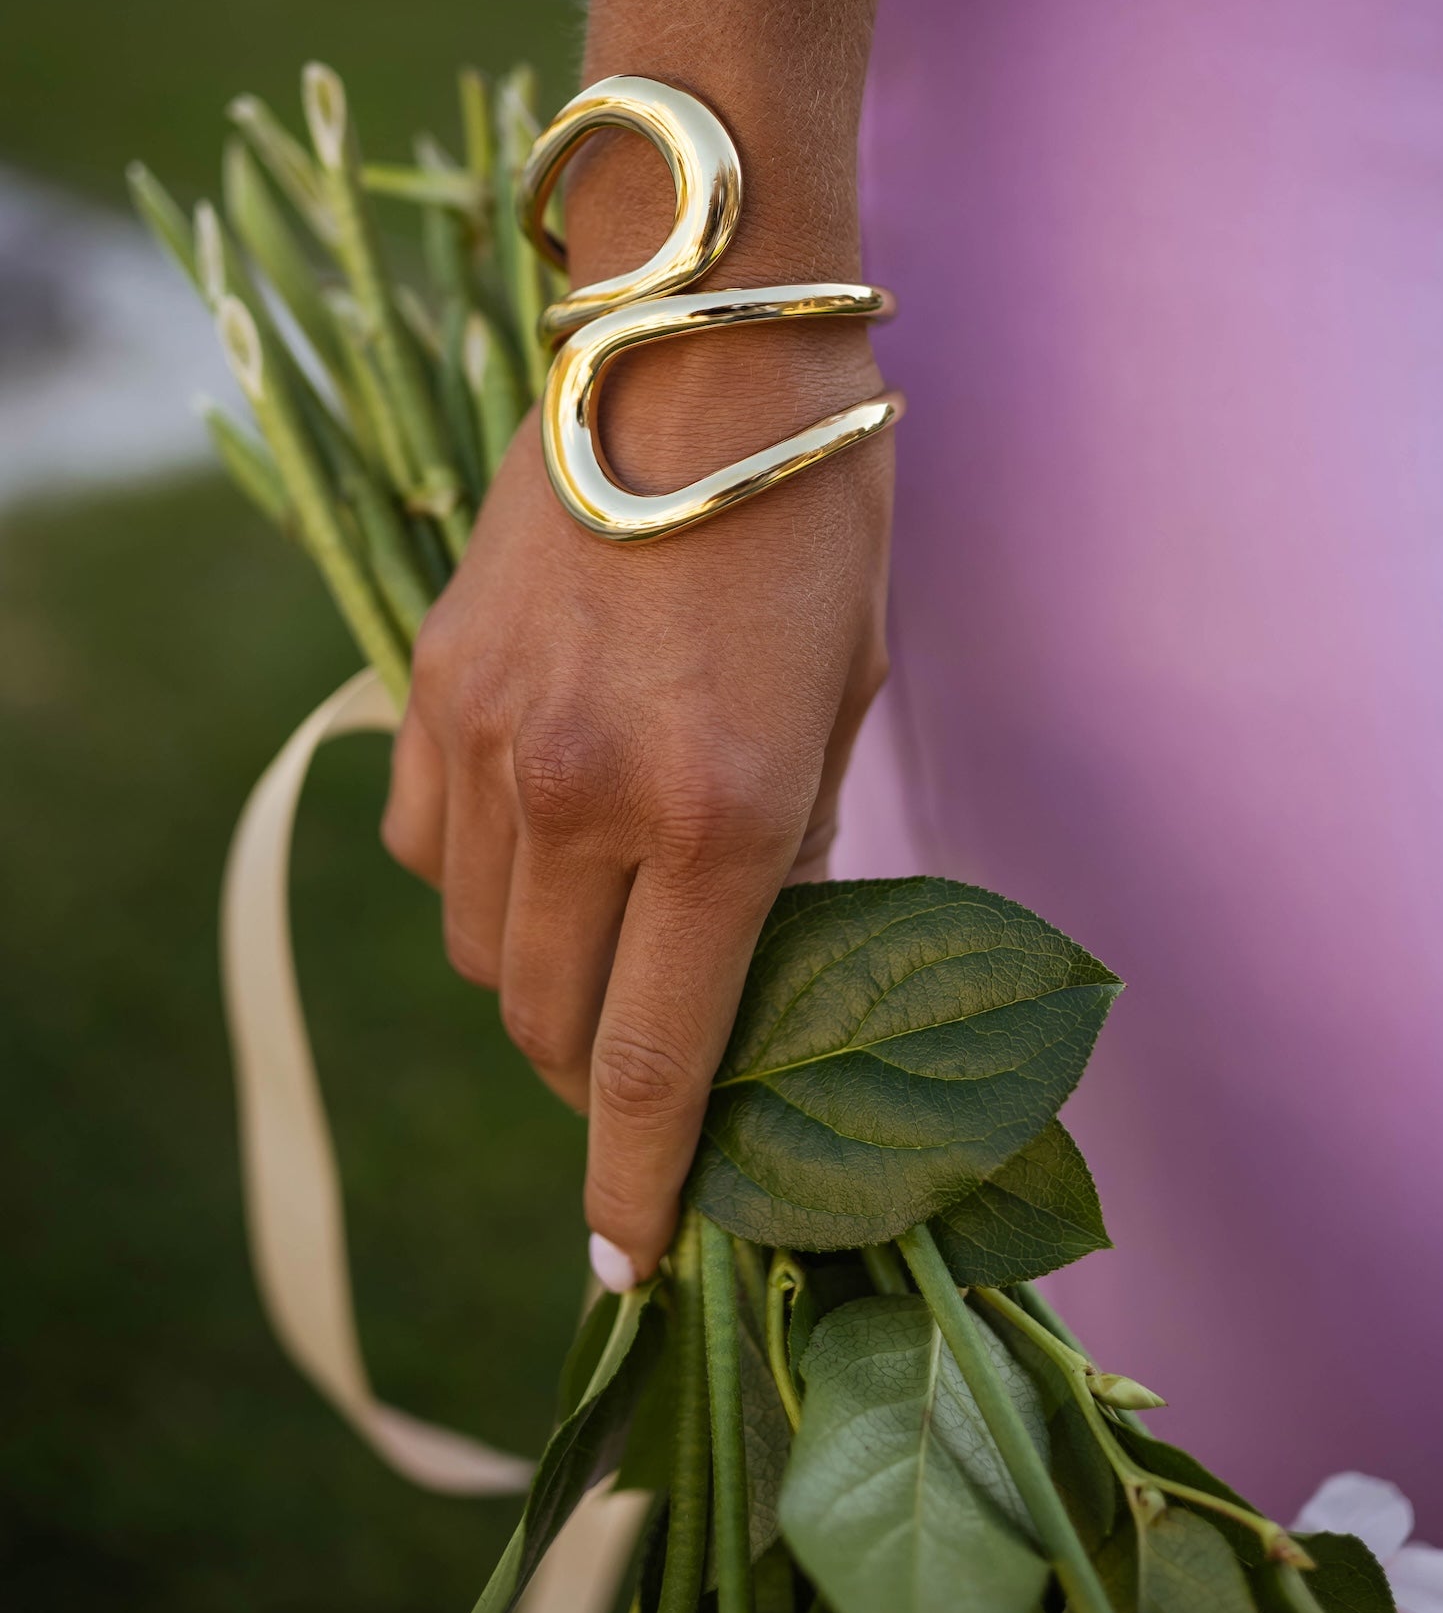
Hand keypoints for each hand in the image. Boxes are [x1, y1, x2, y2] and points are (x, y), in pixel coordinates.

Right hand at [381, 320, 892, 1283]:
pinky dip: (477, 885)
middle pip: (552, 1029)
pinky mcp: (431, 686)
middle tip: (648, 1070)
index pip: (657, 1070)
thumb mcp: (845, 698)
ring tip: (605, 939)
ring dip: (540, 983)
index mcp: (723, 818)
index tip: (628, 1265)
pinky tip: (537, 843)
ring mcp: (491, 745)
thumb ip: (793, 853)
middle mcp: (587, 802)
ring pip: (480, 952)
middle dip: (598, 1084)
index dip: (641, 1192)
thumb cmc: (815, 516)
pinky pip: (427, 853)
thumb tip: (758, 971)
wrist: (694, 347)